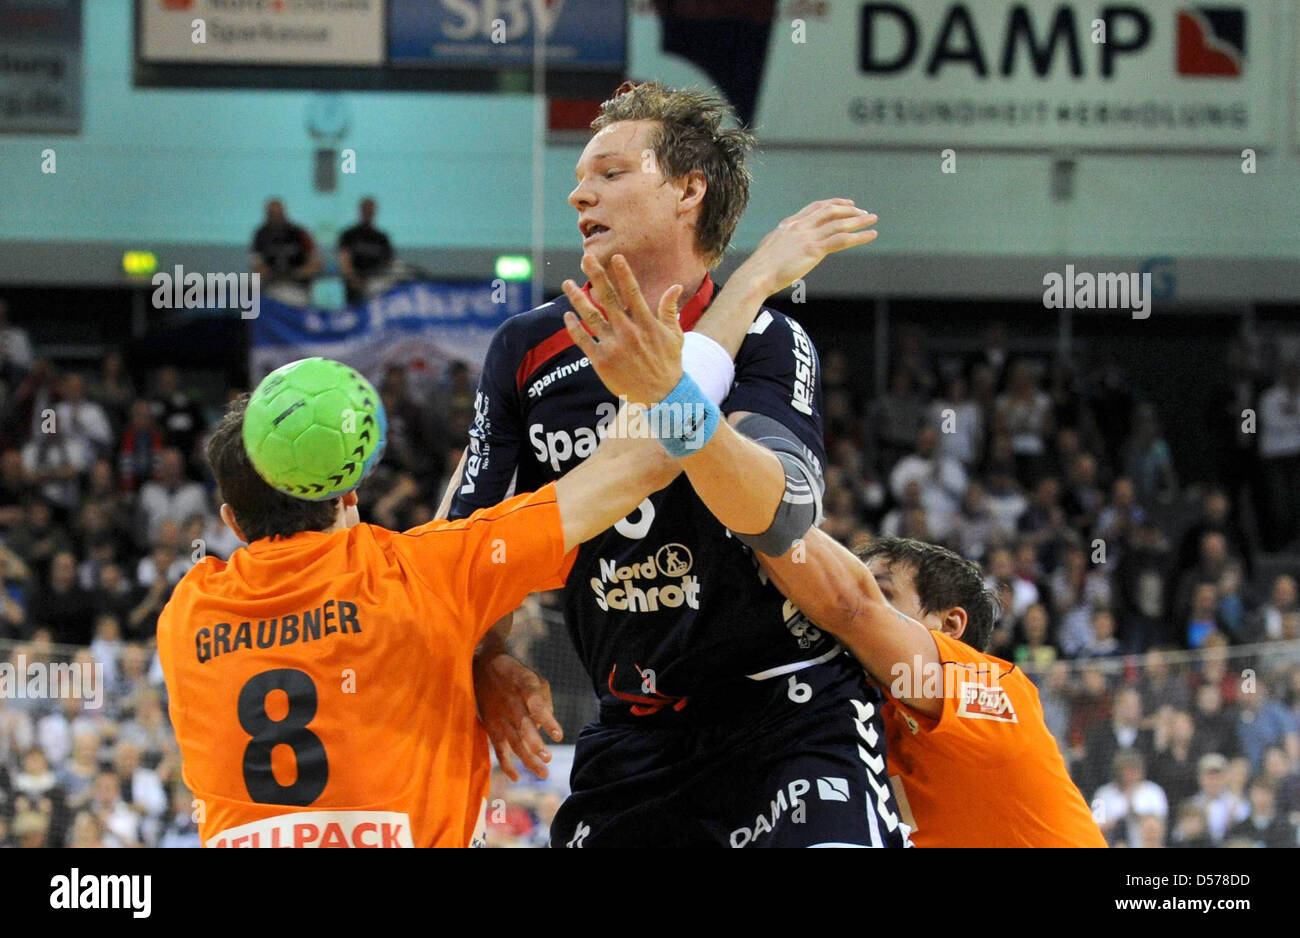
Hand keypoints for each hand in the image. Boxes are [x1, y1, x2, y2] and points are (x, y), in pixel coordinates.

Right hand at [472, 650, 562, 781]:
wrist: (483, 665)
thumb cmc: (515, 674)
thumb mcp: (534, 677)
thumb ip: (544, 700)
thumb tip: (546, 725)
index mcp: (524, 687)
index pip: (536, 705)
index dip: (547, 721)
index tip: (558, 736)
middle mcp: (511, 703)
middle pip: (523, 727)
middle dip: (535, 744)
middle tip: (548, 758)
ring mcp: (499, 716)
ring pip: (513, 742)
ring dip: (527, 759)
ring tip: (543, 773)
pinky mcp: (490, 725)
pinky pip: (498, 748)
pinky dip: (506, 763)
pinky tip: (516, 777)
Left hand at [562, 254, 684, 404]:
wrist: (661, 396)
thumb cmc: (668, 362)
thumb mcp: (675, 335)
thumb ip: (669, 309)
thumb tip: (675, 286)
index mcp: (646, 323)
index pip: (632, 292)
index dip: (623, 273)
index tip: (615, 257)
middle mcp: (628, 332)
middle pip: (608, 299)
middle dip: (596, 276)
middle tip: (586, 258)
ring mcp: (613, 346)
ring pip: (591, 317)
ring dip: (577, 299)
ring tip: (567, 284)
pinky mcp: (601, 361)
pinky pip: (583, 340)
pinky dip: (574, 327)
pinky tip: (568, 315)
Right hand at [735, 199, 877, 297]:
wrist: (756, 275)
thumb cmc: (759, 270)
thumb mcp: (769, 250)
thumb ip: (780, 245)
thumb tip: (783, 251)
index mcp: (789, 224)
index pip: (815, 208)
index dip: (833, 204)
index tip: (846, 204)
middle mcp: (800, 226)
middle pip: (830, 211)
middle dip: (849, 209)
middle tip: (863, 212)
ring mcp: (807, 237)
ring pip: (839, 223)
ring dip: (859, 220)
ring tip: (872, 219)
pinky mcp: (814, 249)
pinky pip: (842, 239)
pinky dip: (859, 236)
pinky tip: (871, 235)